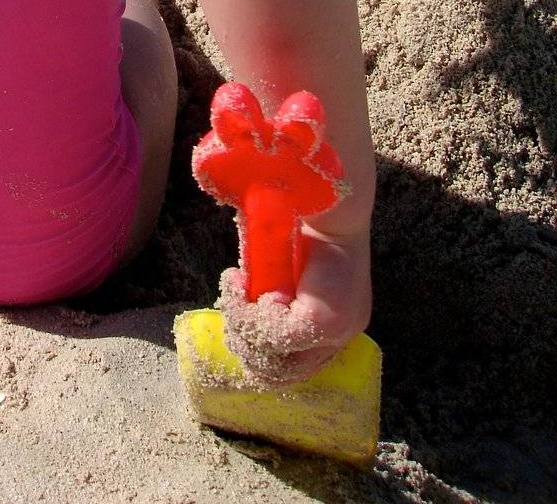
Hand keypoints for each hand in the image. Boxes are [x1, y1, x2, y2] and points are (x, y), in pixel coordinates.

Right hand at [218, 224, 371, 386]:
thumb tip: (236, 324)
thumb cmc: (297, 221)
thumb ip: (265, 297)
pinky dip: (246, 310)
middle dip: (243, 342)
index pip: (292, 370)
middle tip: (231, 302)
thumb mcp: (278, 270)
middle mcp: (339, 336)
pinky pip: (272, 335)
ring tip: (234, 285)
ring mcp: (335, 333)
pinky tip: (240, 281)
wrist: (321, 195)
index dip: (255, 351)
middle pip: (280, 375)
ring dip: (241, 324)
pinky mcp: (324, 322)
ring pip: (274, 361)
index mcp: (332, 325)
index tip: (236, 315)